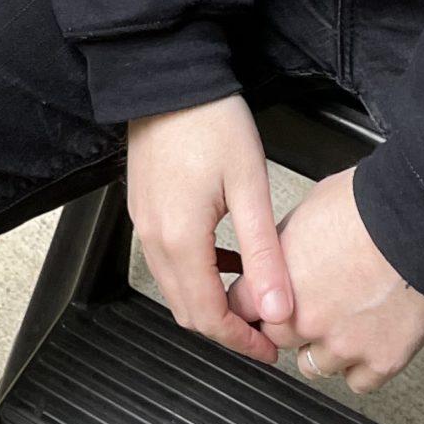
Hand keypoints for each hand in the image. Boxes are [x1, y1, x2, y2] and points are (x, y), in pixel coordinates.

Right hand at [125, 94, 294, 364]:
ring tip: (251, 297)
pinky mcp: (143, 207)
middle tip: (265, 330)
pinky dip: (195, 274)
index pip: (208, 317)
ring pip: (175, 288)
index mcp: (181, 240)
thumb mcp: (249, 186)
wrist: (168, 75)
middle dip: (226, 329)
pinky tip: (225, 259)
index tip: (270, 348)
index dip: (242, 342)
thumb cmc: (209, 120)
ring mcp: (144, 223)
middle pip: (187, 311)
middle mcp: (154, 239)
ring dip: (210, 302)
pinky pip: (167, 260)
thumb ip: (264, 253)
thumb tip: (279, 307)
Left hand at [224, 167, 423, 392]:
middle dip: (289, 323)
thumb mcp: (305, 211)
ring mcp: (343, 346)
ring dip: (325, 346)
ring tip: (345, 316)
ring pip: (314, 365)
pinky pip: (358, 381)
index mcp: (280, 282)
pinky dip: (363, 363)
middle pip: (276, 340)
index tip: (258, 303)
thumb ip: (284, 249)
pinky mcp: (380, 362)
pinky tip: (370, 336)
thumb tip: (280, 260)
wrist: (421, 220)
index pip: (240, 309)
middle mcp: (306, 320)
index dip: (251, 303)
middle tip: (313, 302)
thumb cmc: (368, 204)